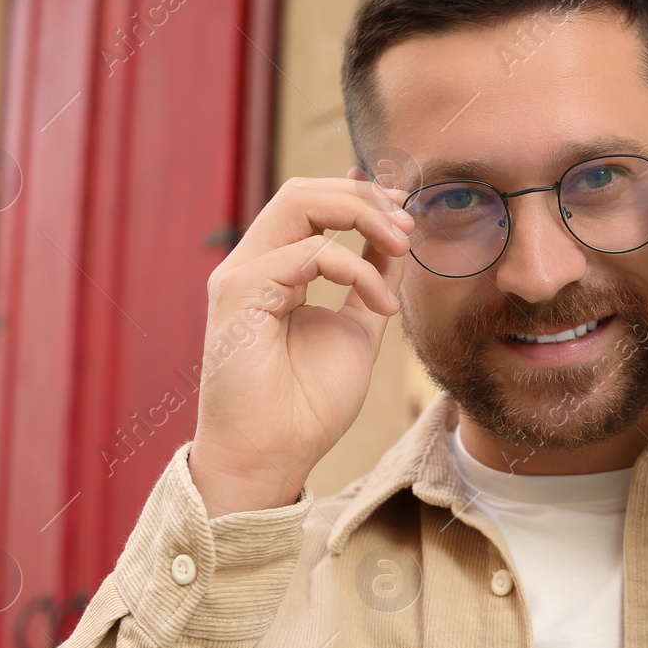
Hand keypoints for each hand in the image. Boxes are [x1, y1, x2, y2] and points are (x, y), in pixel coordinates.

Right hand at [188, 177, 413, 516]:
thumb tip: (395, 239)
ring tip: (403, 245)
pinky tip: (382, 305)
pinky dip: (357, 269)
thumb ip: (371, 282)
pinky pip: (309, 252)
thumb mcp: (357, 329)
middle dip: (364, 196)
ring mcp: (241, 275)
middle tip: (407, 224)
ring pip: (299, 202)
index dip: (360, 196)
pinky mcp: (239, 293)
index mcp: (274, 270)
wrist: (272, 456)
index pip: (310, 203)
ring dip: (362, 215)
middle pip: (303, 191)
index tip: (406, 216)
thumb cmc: (307, 404)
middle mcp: (252, 265)